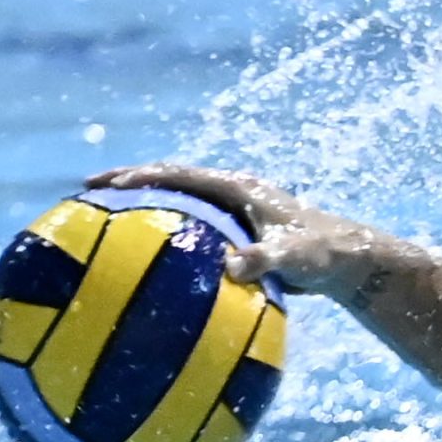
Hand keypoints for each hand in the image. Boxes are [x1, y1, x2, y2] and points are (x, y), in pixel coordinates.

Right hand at [86, 163, 408, 298]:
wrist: (353, 262)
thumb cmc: (325, 255)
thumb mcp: (294, 257)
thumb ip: (264, 260)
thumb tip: (230, 266)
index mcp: (239, 188)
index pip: (178, 174)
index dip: (139, 178)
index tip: (102, 185)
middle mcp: (234, 194)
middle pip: (171, 181)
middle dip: (129, 185)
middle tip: (87, 194)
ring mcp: (237, 212)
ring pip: (182, 203)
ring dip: (146, 207)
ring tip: (105, 222)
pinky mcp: (242, 233)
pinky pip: (196, 230)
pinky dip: (169, 236)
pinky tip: (149, 262)